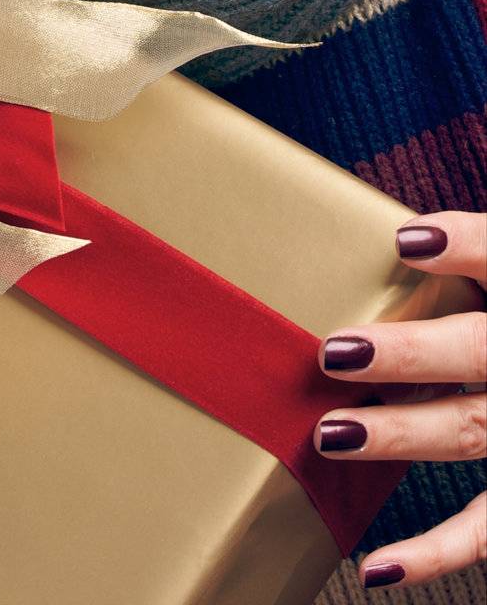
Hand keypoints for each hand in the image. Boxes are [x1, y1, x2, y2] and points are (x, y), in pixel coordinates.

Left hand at [314, 210, 486, 589]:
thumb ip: (468, 251)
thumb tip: (399, 235)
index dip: (465, 244)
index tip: (407, 239)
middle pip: (480, 351)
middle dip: (411, 355)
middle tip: (335, 353)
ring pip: (473, 430)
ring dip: (402, 435)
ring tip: (330, 434)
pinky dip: (436, 552)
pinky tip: (377, 566)